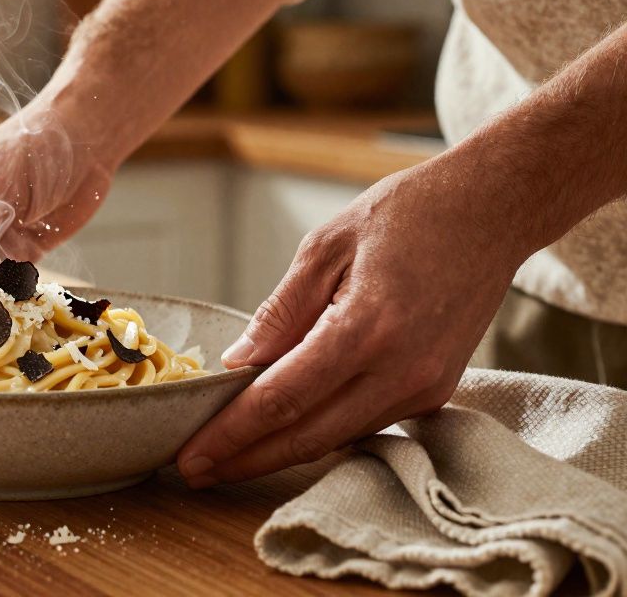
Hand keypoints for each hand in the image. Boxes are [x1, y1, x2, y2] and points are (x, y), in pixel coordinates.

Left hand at [177, 156, 526, 486]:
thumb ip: (280, 313)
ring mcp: (424, 387)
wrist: (492, 212)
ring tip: (226, 454)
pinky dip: (319, 429)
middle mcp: (401, 371)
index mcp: (366, 329)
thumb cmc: (407, 215)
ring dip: (279, 450)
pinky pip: (364, 423)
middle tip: (194, 471)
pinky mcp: (435, 391)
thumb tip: (237, 365)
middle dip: (246, 459)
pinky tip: (281, 428)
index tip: (191, 456)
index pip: (282, 400)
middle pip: (307, 436)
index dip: (232, 434)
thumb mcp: (325, 247)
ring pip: (336, 438)